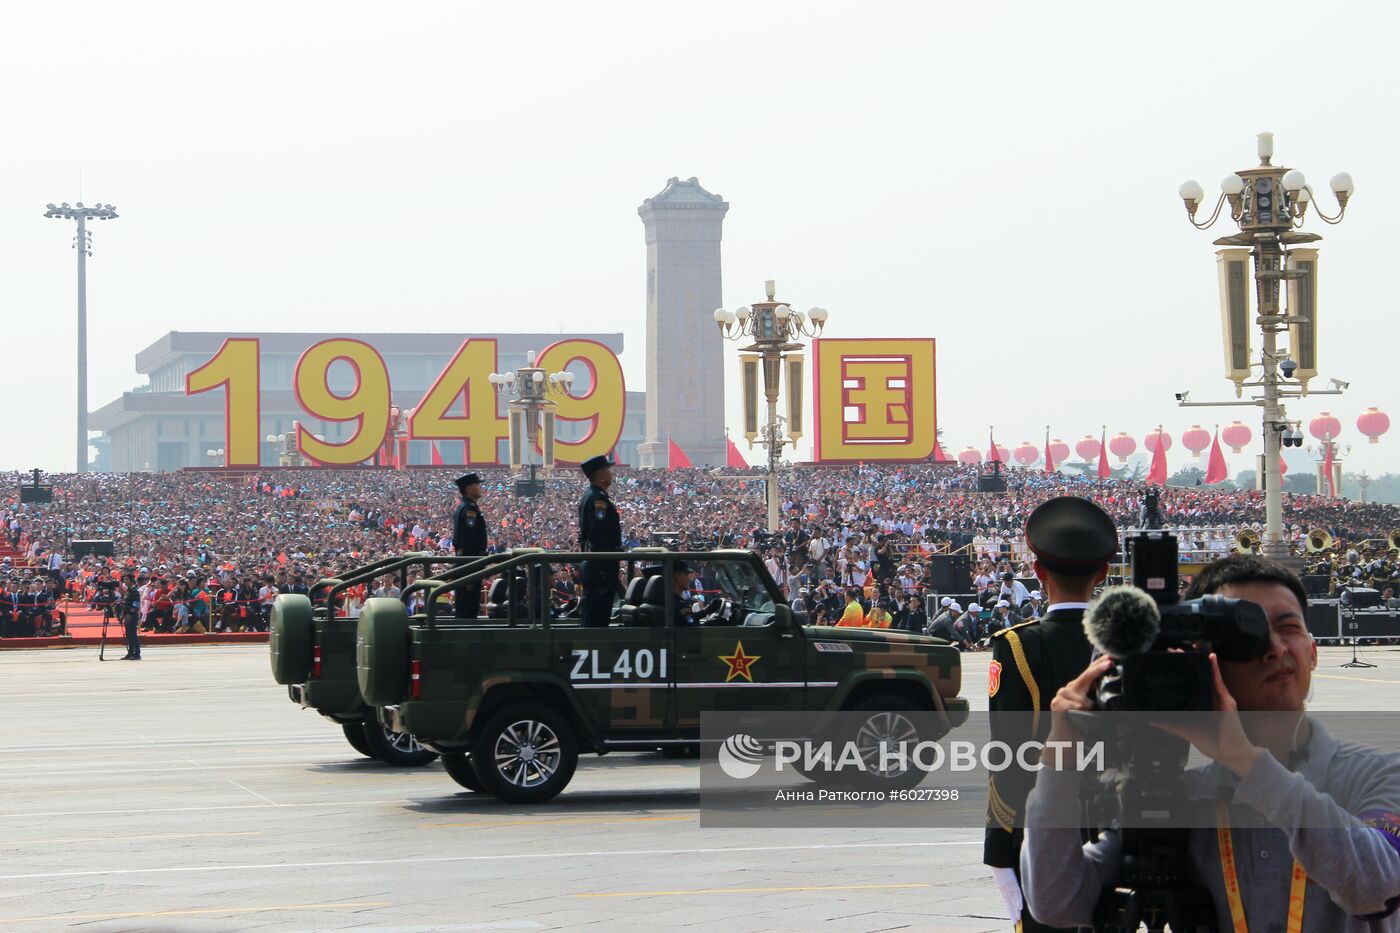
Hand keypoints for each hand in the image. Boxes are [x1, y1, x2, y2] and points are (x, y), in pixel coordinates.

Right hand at [1045, 655, 1114, 758]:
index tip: (1109, 658)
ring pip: (1082, 697)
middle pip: (1085, 677)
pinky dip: (1079, 710)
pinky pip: (1075, 706)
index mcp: (1076, 688)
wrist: (1064, 742)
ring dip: (1088, 705)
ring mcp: (1061, 696)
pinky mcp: (1057, 705)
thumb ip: (1095, 697)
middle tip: (1109, 663)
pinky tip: (1078, 713)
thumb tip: (1111, 690)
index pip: (1088, 673)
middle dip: (1098, 669)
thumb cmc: (1079, 725)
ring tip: (1086, 713)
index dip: (1098, 664)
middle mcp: (1068, 689)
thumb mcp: (1090, 709)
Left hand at [1149, 653, 1261, 778]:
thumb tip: (1150, 718)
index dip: (1182, 674)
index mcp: (1202, 705)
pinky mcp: (1227, 701)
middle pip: (1199, 677)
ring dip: (1198, 662)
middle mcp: (1212, 699)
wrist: (1229, 753)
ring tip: (1185, 650)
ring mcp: (1220, 699)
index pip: (1191, 685)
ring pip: (1208, 676)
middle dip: (1188, 663)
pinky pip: (1220, 682)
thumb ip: (1169, 724)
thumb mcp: (1186, 730)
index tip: (1170, 663)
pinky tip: (1210, 658)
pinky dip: (1215, 669)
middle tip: (1173, 651)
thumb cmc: (1212, 743)